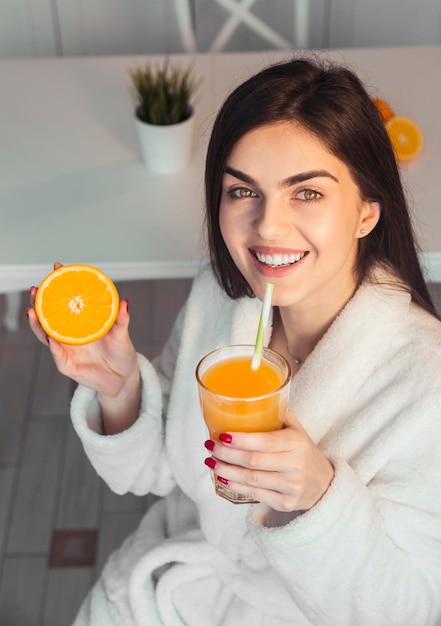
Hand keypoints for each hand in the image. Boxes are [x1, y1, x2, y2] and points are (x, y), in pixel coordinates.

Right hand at [27, 264, 139, 432]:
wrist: (122, 377)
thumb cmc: (120, 352)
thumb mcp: (122, 334)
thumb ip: (121, 319)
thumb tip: (124, 302)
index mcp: (80, 321)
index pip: (66, 300)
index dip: (60, 284)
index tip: (57, 267)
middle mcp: (69, 332)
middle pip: (48, 315)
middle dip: (40, 301)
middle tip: (36, 289)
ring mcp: (65, 348)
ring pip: (45, 334)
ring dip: (37, 323)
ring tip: (33, 311)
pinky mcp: (66, 364)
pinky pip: (56, 354)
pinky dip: (53, 346)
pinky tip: (50, 337)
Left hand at [204, 410, 334, 512]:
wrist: (325, 485)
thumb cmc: (304, 453)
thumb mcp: (298, 431)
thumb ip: (279, 414)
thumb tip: (251, 397)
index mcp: (297, 443)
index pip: (265, 441)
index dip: (241, 439)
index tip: (222, 435)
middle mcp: (295, 465)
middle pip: (253, 461)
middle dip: (227, 453)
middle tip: (210, 445)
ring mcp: (290, 487)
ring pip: (251, 479)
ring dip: (226, 470)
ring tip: (211, 461)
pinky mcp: (285, 504)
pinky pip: (255, 495)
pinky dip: (235, 486)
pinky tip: (223, 478)